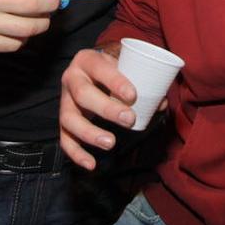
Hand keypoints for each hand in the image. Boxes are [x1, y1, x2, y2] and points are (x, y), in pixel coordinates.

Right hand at [59, 44, 138, 169]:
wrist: (92, 71)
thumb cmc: (113, 69)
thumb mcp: (124, 66)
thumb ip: (144, 81)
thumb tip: (161, 103)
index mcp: (87, 59)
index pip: (99, 68)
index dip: (115, 82)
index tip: (133, 96)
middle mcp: (71, 78)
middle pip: (83, 94)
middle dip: (106, 109)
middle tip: (129, 119)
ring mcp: (64, 101)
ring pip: (69, 119)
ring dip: (90, 133)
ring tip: (111, 143)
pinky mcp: (63, 121)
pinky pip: (65, 139)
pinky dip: (76, 154)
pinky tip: (91, 164)